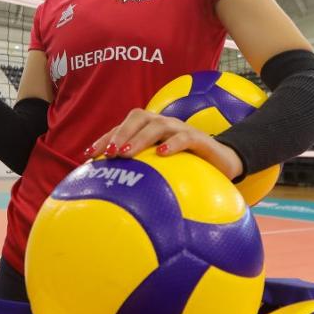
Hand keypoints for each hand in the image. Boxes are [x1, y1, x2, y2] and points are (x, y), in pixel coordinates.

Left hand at [85, 109, 244, 180]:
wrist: (224, 162)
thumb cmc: (188, 167)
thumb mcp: (162, 172)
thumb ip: (141, 175)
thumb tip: (111, 196)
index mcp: (151, 129)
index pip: (123, 127)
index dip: (104, 138)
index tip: (88, 156)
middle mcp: (164, 124)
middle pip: (137, 117)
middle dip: (119, 133)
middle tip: (108, 154)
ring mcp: (181, 129)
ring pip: (157, 124)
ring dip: (139, 137)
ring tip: (126, 152)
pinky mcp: (200, 139)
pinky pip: (185, 137)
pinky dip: (172, 143)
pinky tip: (161, 154)